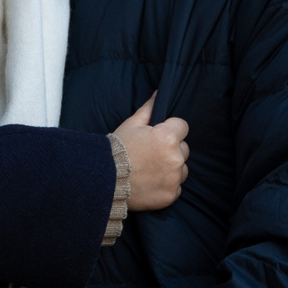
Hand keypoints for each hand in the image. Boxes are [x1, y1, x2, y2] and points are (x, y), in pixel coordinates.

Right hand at [112, 97, 190, 212]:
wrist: (103, 180)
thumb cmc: (117, 149)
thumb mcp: (131, 125)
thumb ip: (150, 109)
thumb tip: (160, 92)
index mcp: (167, 137)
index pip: (182, 126)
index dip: (169, 129)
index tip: (156, 136)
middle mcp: (175, 158)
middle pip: (184, 148)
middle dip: (171, 149)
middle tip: (150, 154)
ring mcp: (174, 178)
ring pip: (182, 168)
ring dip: (171, 168)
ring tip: (150, 169)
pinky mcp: (170, 195)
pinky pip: (176, 187)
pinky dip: (167, 185)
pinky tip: (151, 182)